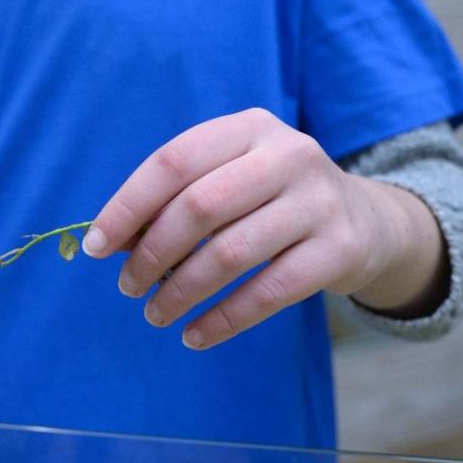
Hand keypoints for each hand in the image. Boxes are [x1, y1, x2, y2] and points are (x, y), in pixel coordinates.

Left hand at [84, 108, 444, 349]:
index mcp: (249, 128)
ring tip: (154, 314)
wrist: (367, 221)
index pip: (173, 161)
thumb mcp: (233, 178)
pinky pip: (269, 292)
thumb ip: (179, 198)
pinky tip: (195, 335)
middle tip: (127, 286)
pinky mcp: (340, 249)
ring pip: (230, 254)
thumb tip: (111, 242)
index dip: (127, 206)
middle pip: (199, 206)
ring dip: (181, 292)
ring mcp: (318, 201)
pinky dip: (223, 320)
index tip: (96, 247)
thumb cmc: (273, 199)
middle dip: (151, 253)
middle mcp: (288, 155)